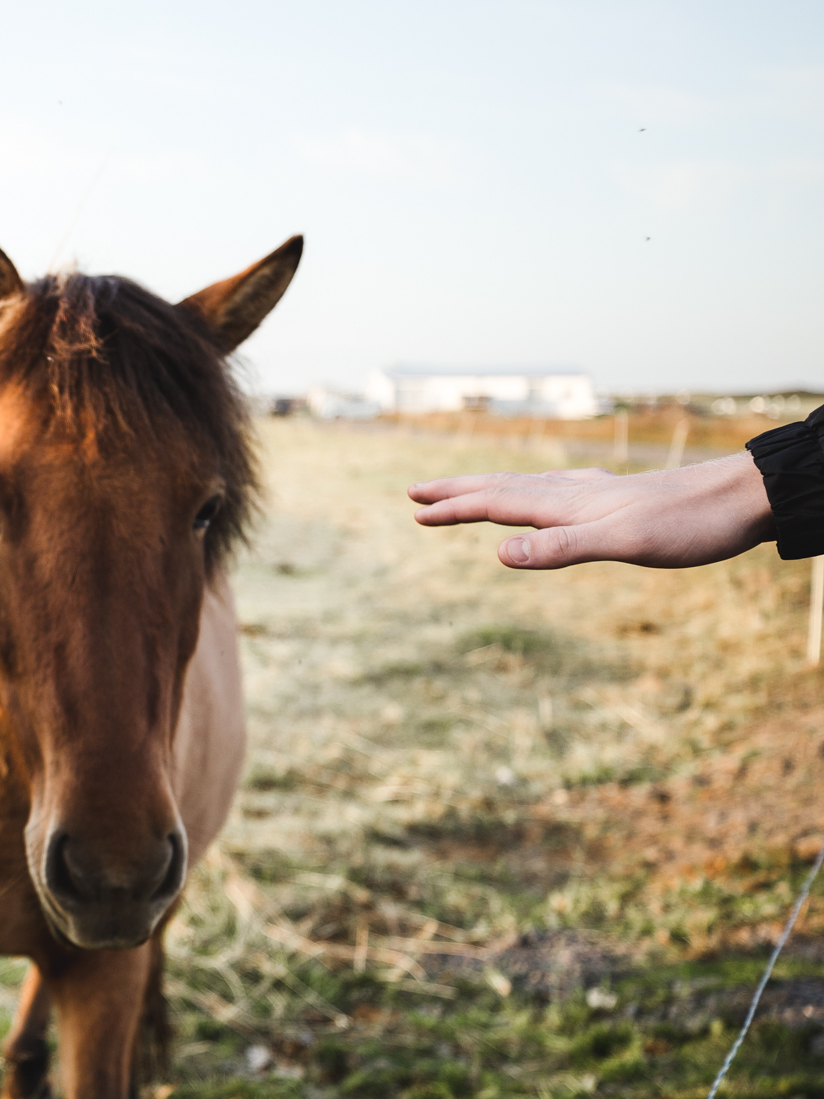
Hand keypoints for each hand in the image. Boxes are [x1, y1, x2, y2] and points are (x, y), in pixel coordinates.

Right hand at [407, 453, 775, 568]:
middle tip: (415, 491)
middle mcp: (574, 490)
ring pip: (524, 485)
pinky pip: (551, 490)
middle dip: (456, 490)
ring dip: (485, 488)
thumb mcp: (625, 543)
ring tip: (461, 491)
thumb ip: (562, 548)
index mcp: (568, 503)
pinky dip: (524, 491)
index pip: (496, 503)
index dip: (454, 508)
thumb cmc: (689, 524)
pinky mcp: (614, 497)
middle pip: (501, 486)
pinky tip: (540, 494)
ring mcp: (594, 491)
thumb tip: (499, 553)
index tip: (415, 512)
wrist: (744, 498)